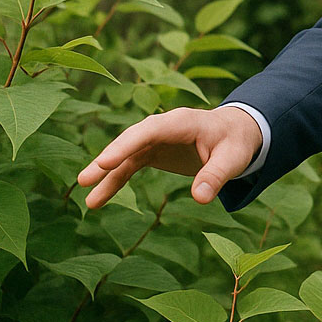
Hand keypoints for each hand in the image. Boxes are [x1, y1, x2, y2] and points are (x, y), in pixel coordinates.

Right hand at [76, 106, 262, 208]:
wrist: (236, 133)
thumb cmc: (235, 142)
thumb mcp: (233, 159)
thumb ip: (216, 176)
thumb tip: (201, 199)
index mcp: (181, 122)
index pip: (149, 131)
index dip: (126, 145)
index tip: (106, 162)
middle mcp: (162, 127)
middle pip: (130, 142)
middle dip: (108, 159)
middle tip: (85, 179)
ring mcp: (154, 139)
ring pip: (125, 157)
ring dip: (106, 176)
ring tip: (88, 200)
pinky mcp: (152, 152)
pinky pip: (129, 167)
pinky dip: (115, 181)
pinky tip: (99, 199)